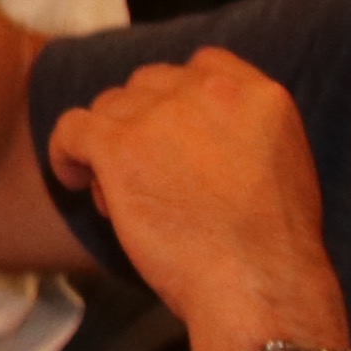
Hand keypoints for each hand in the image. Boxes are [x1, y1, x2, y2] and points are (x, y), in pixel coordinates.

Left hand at [49, 46, 342, 350]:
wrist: (257, 284)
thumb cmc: (272, 251)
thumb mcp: (284, 167)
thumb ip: (245, 134)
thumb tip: (201, 140)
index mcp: (260, 94)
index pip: (204, 65)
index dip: (179, 98)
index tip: (172, 132)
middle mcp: (209, 91)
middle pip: (150, 85)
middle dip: (142, 123)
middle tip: (147, 175)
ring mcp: (160, 114)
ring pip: (110, 106)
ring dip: (109, 143)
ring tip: (117, 195)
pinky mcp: (119, 145)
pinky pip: (72, 128)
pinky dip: (66, 152)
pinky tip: (74, 179)